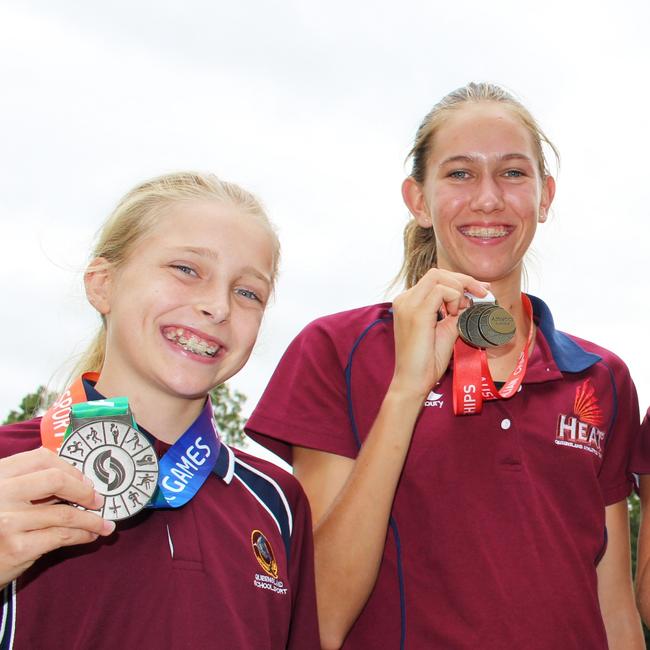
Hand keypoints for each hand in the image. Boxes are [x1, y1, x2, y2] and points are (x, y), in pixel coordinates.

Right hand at [0, 447, 114, 587]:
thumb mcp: (4, 497)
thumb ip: (29, 485)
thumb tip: (78, 482)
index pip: (41, 458)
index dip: (69, 469)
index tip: (84, 480)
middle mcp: (1, 493)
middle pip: (56, 480)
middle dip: (84, 491)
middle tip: (98, 501)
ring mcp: (8, 521)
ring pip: (65, 514)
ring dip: (92, 520)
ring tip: (103, 524)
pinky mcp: (17, 547)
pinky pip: (62, 536)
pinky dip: (83, 535)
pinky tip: (90, 536)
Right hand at [390, 269, 488, 397]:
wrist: (413, 381)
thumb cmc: (427, 361)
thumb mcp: (445, 330)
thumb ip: (456, 313)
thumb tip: (472, 301)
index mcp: (409, 302)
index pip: (435, 279)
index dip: (460, 281)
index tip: (480, 290)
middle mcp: (405, 299)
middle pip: (437, 273)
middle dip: (464, 280)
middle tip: (482, 293)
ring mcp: (408, 304)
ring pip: (438, 277)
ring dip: (458, 290)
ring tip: (459, 312)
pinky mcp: (416, 312)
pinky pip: (441, 291)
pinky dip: (454, 298)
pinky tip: (454, 315)